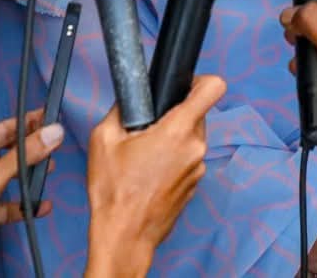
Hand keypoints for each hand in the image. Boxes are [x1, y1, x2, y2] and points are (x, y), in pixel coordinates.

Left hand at [0, 114, 63, 277]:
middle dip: (28, 149)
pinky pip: (8, 206)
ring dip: (28, 175)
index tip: (47, 116)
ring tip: (51, 169)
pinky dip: (25, 205)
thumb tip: (54, 131)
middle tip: (54, 142)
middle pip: (4, 153)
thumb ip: (23, 156)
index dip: (23, 123)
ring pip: (7, 179)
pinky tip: (42, 206)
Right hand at [84, 74, 224, 275]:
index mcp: (177, 131)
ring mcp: (198, 168)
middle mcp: (195, 148)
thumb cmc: (115, 193)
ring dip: (173, 140)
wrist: (124, 235)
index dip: (201, 80)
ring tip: (145, 155)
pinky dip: (173, 160)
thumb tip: (131, 98)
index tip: (185, 84)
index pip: (212, 89)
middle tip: (149, 128)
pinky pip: (188, 160)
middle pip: (197, 114)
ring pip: (191, 139)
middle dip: (175, 116)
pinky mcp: (195, 185)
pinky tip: (150, 173)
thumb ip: (121, 109)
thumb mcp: (103, 139)